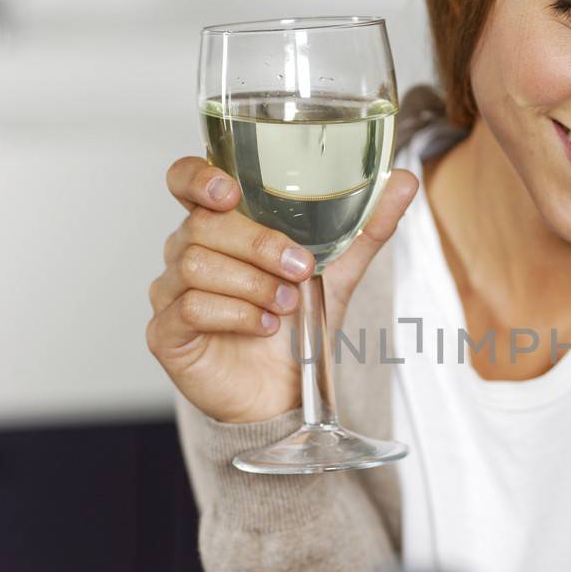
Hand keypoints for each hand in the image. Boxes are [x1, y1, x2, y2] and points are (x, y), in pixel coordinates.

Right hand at [147, 158, 418, 424]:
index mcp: (219, 225)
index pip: (184, 180)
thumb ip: (366, 225)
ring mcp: (169, 291)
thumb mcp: (338, 270)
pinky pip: (189, 307)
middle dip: (259, 245)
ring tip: (287, 306)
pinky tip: (264, 326)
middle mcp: (185, 251)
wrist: (285, 394)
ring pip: (195, 264)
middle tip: (300, 270)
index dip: (197, 177)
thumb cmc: (298, 324)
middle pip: (203, 225)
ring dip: (252, 283)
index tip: (230, 190)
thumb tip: (405, 180)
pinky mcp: (166, 333)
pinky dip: (235, 314)